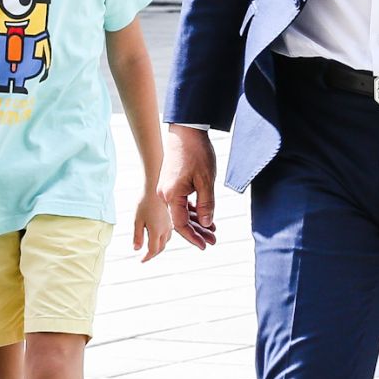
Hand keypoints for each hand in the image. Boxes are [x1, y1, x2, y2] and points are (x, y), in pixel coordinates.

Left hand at [133, 187, 171, 261]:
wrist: (155, 188)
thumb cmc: (144, 202)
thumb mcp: (137, 220)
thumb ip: (137, 236)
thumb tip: (136, 249)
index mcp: (156, 231)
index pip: (153, 250)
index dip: (147, 257)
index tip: (141, 260)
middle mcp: (165, 230)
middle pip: (160, 248)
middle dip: (152, 254)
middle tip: (145, 257)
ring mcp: (169, 225)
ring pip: (166, 242)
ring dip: (158, 248)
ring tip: (150, 249)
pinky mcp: (170, 220)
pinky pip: (168, 235)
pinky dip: (163, 240)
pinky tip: (157, 238)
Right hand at [159, 126, 216, 248]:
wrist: (186, 131)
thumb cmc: (196, 153)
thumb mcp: (206, 181)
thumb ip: (207, 204)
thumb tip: (208, 224)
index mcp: (171, 196)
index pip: (181, 224)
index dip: (193, 237)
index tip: (205, 246)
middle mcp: (165, 194)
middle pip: (180, 220)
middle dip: (197, 232)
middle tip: (213, 241)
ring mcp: (167, 189)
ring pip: (181, 212)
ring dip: (196, 222)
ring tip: (212, 231)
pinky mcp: (171, 184)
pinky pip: (181, 202)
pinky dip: (193, 210)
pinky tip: (205, 216)